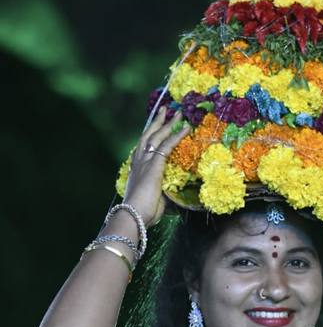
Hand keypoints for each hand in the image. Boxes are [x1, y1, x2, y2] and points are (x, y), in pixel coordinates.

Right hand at [123, 107, 190, 226]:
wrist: (134, 216)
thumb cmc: (142, 213)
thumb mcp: (154, 201)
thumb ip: (161, 194)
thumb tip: (169, 195)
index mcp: (136, 171)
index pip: (142, 149)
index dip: (148, 136)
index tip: (153, 127)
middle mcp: (139, 163)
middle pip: (147, 136)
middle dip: (156, 122)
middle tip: (164, 110)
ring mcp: (146, 162)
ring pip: (157, 136)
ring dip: (168, 123)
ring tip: (177, 112)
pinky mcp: (155, 165)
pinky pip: (167, 146)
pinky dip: (176, 135)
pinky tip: (185, 128)